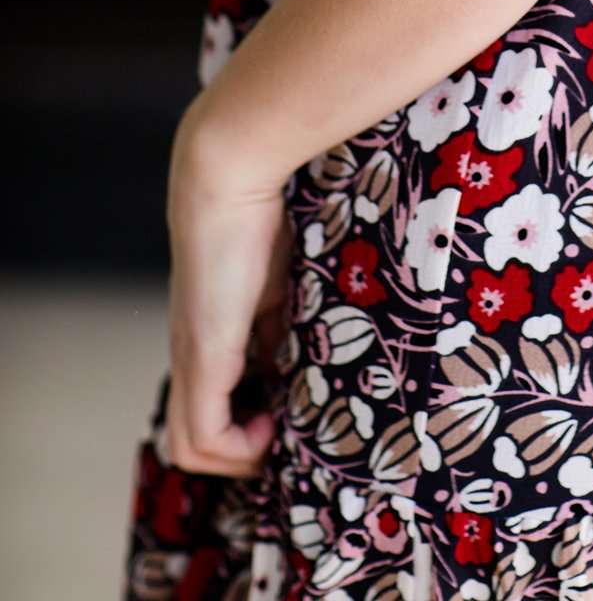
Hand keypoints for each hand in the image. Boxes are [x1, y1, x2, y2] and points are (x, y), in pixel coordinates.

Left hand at [163, 97, 291, 476]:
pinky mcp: (202, 356)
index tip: (308, 405)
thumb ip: (317, 290)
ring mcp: (195, 356)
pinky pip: (200, 437)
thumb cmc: (276, 196)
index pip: (228, 396)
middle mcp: (199, 348)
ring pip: (192, 446)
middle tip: (301, 435)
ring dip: (242, 456)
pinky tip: (274, 426)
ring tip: (289, 436)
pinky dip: (236, 449)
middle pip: (203, 433)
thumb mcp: (304, 259)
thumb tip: (368, 304)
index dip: (262, 415)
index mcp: (222, 325)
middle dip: (253, 447)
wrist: (232, 167)